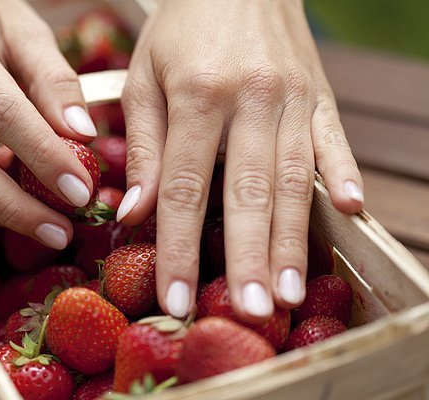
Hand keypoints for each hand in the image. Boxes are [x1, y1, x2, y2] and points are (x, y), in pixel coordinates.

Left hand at [118, 0, 363, 320]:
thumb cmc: (181, 30)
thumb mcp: (144, 78)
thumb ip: (141, 146)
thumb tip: (134, 213)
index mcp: (196, 94)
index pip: (185, 186)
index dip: (180, 246)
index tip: (177, 297)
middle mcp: (250, 99)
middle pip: (247, 190)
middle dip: (247, 257)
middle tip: (247, 312)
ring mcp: (292, 98)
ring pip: (293, 177)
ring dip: (292, 238)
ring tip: (287, 291)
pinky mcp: (320, 96)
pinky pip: (333, 140)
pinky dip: (342, 175)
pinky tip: (350, 211)